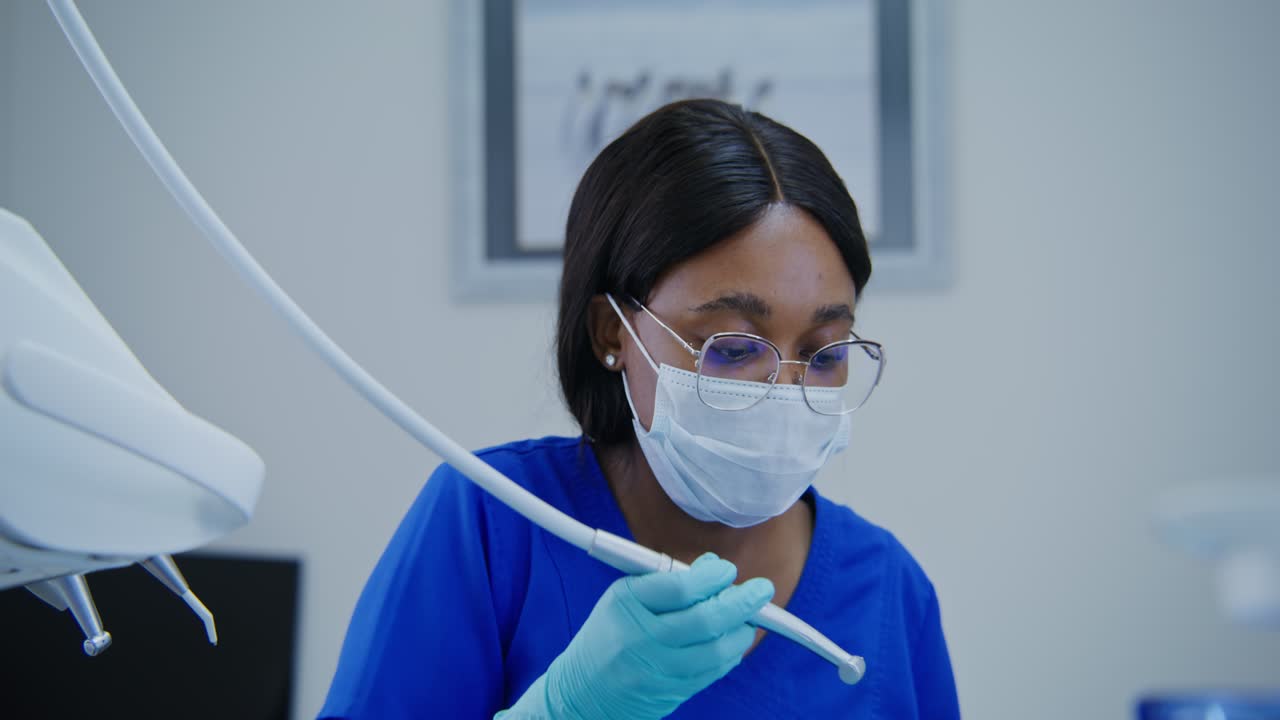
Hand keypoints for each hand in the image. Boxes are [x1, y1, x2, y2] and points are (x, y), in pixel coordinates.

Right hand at [498, 553, 774, 719]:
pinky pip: (714, 671)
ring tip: (751, 616)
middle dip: (741, 602)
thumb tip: (713, 567)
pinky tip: (735, 639)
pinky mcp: (673, 692)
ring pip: (716, 649)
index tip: (727, 570)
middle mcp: (642, 639)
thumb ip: (667, 580)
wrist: (582, 693)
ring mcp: (658, 670)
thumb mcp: (624, 598)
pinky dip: (731, 653)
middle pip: (705, 619)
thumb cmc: (608, 635)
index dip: (711, 577)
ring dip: (742, 630)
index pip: (679, 587)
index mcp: (626, 605)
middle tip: (762, 590)